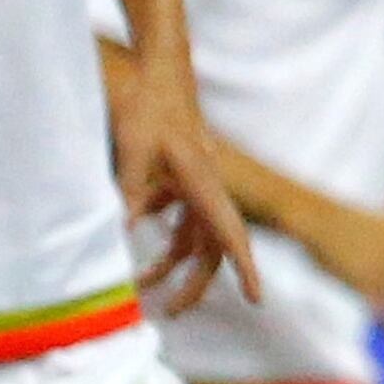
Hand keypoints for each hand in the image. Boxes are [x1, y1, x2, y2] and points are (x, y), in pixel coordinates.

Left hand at [109, 70, 261, 316]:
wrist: (160, 72)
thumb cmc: (150, 106)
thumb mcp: (133, 148)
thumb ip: (132, 190)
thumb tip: (126, 232)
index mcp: (202, 183)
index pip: (228, 235)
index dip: (245, 269)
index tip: (257, 299)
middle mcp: (206, 186)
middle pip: (213, 245)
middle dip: (196, 282)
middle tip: (172, 312)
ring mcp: (197, 181)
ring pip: (195, 233)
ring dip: (173, 260)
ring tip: (143, 283)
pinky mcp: (184, 174)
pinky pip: (182, 213)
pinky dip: (165, 228)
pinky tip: (139, 226)